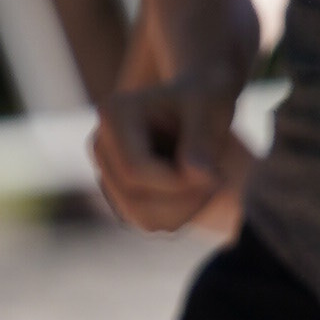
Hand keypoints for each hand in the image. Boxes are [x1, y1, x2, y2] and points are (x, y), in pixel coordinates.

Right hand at [91, 73, 252, 234]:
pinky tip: (198, 189)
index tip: (215, 173)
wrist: (199, 101)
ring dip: (186, 209)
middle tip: (219, 178)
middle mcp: (101, 145)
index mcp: (114, 114)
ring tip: (211, 181)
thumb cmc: (205, 97)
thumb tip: (197, 176)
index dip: (178, 182)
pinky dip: (182, 213)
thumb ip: (202, 139)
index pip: (136, 170)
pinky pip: (150, 222)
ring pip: (143, 218)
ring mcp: (107, 172)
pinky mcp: (121, 194)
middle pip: (136, 199)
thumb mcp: (212, 105)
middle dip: (185, 198)